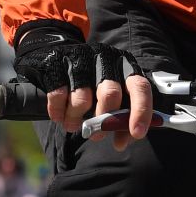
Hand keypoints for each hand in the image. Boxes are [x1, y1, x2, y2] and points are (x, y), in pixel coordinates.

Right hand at [12, 21, 151, 148]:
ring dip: (76, 120)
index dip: (141, 111)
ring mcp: (79, 57)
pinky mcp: (56, 62)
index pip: (139, 86)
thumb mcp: (111, 96)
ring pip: (82, 99)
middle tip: (96, 136)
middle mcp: (104, 58)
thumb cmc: (90, 83)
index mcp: (124, 65)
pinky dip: (59, 112)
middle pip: (110, 94)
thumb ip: (121, 118)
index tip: (137, 133)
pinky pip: (59, 96)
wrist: (54, 55)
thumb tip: (122, 141)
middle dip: (104, 121)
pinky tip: (59, 117)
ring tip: (73, 126)